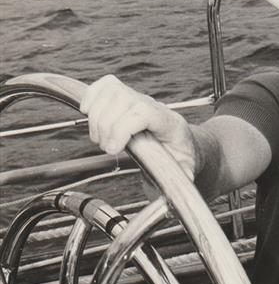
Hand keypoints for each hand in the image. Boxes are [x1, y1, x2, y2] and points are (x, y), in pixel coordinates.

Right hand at [80, 74, 196, 178]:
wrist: (181, 143)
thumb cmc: (181, 158)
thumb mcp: (185, 172)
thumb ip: (180, 182)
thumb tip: (175, 198)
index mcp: (170, 123)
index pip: (145, 111)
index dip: (123, 127)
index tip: (112, 150)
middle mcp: (155, 106)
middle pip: (123, 100)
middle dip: (106, 126)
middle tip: (107, 148)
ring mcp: (140, 98)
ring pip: (112, 91)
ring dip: (96, 116)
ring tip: (99, 137)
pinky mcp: (127, 97)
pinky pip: (106, 85)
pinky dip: (91, 96)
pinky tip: (88, 112)